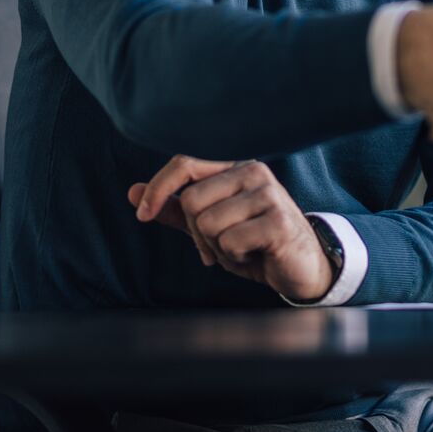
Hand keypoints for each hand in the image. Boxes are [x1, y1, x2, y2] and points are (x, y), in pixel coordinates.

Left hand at [128, 156, 336, 301]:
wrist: (300, 268)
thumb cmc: (254, 244)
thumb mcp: (208, 227)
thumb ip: (174, 209)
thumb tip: (132, 193)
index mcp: (234, 167)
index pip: (184, 163)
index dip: (158, 188)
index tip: (142, 214)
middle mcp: (253, 171)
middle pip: (192, 201)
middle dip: (197, 233)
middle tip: (221, 245)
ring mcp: (268, 194)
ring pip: (208, 223)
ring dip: (217, 248)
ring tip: (242, 248)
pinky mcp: (278, 221)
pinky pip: (229, 242)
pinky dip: (234, 257)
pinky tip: (255, 254)